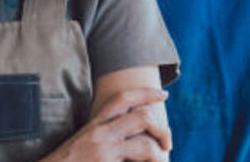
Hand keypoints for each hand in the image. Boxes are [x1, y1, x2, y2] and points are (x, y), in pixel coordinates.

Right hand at [43, 87, 171, 161]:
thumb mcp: (82, 143)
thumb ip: (102, 135)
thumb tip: (125, 137)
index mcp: (94, 125)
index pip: (123, 98)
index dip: (146, 93)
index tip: (163, 94)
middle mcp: (99, 134)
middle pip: (141, 118)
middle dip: (161, 129)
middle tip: (167, 145)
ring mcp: (104, 152)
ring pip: (145, 146)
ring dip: (158, 156)